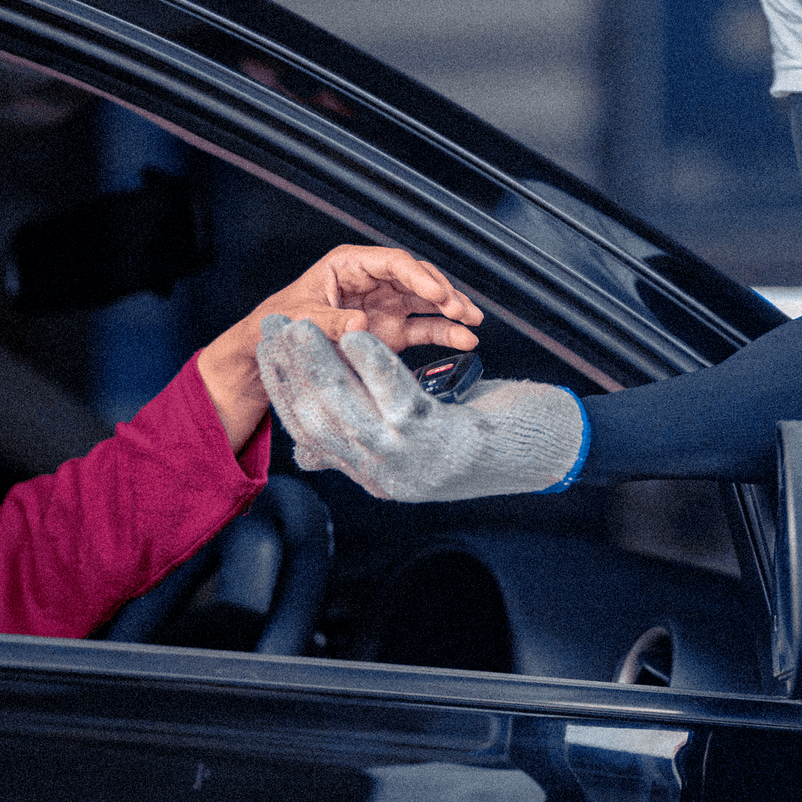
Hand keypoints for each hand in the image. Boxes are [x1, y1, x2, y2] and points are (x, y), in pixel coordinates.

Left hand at [195, 246, 482, 449]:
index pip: (393, 262)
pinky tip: (465, 340)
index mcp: (349, 265)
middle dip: (443, 292)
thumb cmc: (281, 325)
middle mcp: (373, 281)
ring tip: (474, 322)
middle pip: (417, 278)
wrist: (270, 354)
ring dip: (452, 309)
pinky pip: (423, 328)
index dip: (418, 277)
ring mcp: (385, 306)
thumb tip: (361, 324)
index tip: (438, 294)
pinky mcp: (391, 332)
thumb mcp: (301, 321)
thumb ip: (331, 322)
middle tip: (462, 310)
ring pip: (427, 301)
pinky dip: (445, 333)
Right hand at [254, 318, 584, 501]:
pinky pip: (394, 394)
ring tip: (303, 327)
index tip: (267, 352)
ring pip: (347, 406)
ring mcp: (407, 457)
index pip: (310, 432)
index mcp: (372, 474)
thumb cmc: (476, 441)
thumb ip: (360, 447)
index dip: (283, 390)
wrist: (534, 454)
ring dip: (319, 361)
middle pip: (318, 418)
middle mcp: (383, 472)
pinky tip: (358, 335)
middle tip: (274, 329)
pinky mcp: (435, 435)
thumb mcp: (409, 448)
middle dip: (288, 370)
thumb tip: (308, 451)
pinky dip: (372, 362)